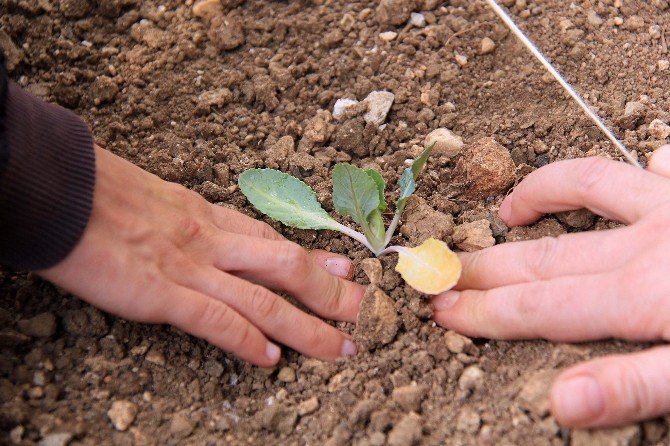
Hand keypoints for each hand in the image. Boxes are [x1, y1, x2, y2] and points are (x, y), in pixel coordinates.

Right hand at [40, 146, 363, 366]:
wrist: (59, 188)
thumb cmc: (100, 192)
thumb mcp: (158, 199)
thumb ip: (187, 220)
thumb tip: (203, 233)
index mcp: (208, 216)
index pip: (273, 240)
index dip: (314, 256)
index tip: (346, 267)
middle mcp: (211, 240)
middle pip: (286, 266)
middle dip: (329, 291)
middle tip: (362, 309)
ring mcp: (190, 266)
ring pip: (264, 297)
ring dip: (307, 325)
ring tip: (339, 345)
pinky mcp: (161, 291)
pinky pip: (215, 319)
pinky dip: (245, 340)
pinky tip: (270, 360)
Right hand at [432, 146, 669, 427]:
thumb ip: (636, 385)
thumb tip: (562, 402)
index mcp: (643, 295)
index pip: (541, 306)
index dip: (484, 309)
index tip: (438, 308)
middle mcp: (648, 242)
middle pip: (547, 255)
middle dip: (487, 266)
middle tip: (441, 268)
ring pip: (595, 183)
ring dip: (546, 192)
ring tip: (509, 210)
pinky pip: (668, 166)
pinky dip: (652, 164)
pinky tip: (642, 165)